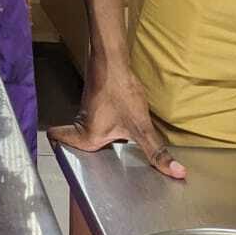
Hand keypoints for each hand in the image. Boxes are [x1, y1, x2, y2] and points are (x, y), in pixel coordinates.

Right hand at [47, 58, 186, 179]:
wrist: (113, 61)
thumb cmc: (119, 91)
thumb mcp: (140, 126)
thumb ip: (156, 152)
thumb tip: (176, 173)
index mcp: (88, 135)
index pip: (59, 140)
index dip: (60, 147)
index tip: (62, 154)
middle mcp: (83, 124)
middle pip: (73, 139)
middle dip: (81, 150)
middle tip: (92, 163)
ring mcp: (87, 111)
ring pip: (84, 129)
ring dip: (94, 138)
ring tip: (108, 149)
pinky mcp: (95, 101)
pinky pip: (94, 120)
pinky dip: (102, 126)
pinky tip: (118, 128)